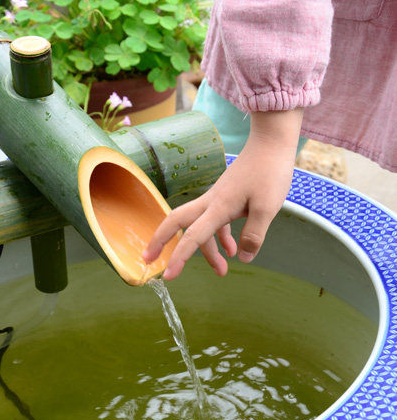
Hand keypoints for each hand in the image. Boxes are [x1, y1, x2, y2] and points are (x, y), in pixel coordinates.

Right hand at [143, 108, 303, 279]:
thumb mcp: (268, 208)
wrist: (272, 143)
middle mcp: (211, 202)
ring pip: (200, 226)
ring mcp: (217, 198)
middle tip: (149, 260)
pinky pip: (215, 221)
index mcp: (219, 206)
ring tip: (221, 271)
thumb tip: (242, 259)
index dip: (179, 257)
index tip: (168, 276)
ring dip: (206, 250)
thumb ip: (254, 235)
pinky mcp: (226, 197)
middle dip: (161, 241)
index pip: (193, 236)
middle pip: (177, 222)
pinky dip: (220, 237)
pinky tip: (231, 249)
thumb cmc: (270, 172)